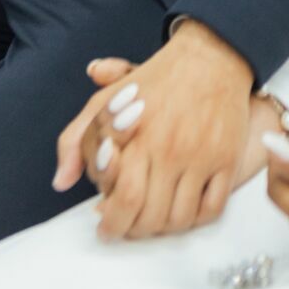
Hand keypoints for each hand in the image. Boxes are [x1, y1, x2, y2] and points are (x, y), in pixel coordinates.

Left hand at [52, 20, 254, 239]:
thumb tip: (61, 183)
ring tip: (152, 223)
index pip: (124, 200)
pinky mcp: (227, 159)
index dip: (112, 223)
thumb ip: (74, 141)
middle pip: (150, 216)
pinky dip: (195, 220)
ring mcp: (202, 156)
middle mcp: (171, 149)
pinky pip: (211, 209)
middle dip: (133, 231)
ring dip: (163, 230)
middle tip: (126, 229)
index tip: (105, 227)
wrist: (211, 57)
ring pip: (180, 219)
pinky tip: (182, 212)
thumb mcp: (104, 102)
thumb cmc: (155, 80)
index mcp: (139, 137)